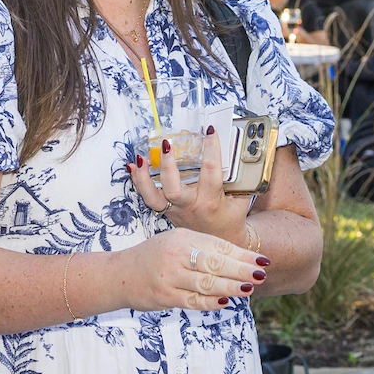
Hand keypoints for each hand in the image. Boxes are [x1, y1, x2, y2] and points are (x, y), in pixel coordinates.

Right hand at [118, 228, 267, 312]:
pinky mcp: (165, 297)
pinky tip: (226, 302)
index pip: (218, 246)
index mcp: (182, 238)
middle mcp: (176, 255)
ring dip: (231, 287)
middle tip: (260, 274)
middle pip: (215, 263)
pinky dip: (211, 302)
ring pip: (206, 283)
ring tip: (249, 288)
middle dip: (241, 270)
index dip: (242, 255)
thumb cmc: (154, 257)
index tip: (261, 260)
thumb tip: (239, 260)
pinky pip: (193, 301)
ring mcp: (170, 277)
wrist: (119, 274)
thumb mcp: (176, 242)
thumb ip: (203, 248)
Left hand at [129, 126, 244, 242]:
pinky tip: (132, 167)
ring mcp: (175, 210)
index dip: (212, 149)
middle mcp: (190, 206)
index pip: (211, 171)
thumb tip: (240, 149)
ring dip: (143, 177)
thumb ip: (241, 177)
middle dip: (167, 166)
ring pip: (153, 197)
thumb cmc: (231, 218)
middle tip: (166, 143)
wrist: (221, 242)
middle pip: (173, 189)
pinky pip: (147, 198)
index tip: (210, 131)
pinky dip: (138, 181)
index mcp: (211, 201)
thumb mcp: (242, 198)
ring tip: (139, 157)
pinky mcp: (166, 212)